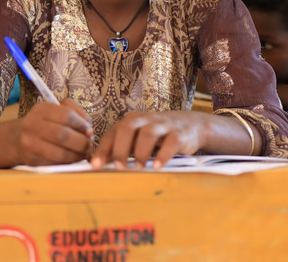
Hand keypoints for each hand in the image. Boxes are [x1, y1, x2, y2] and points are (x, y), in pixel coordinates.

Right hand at [16, 98, 92, 165]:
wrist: (18, 138)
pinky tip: (73, 158)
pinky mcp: (31, 160)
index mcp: (41, 109)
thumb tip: (88, 131)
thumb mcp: (58, 111)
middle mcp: (31, 124)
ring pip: (60, 153)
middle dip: (82, 142)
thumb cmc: (46, 123)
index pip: (67, 116)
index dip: (82, 125)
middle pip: (63, 135)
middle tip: (89, 144)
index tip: (89, 130)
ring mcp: (29, 143)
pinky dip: (68, 162)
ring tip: (84, 153)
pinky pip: (55, 164)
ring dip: (78, 155)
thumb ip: (76, 114)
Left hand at [91, 111, 205, 169]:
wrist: (192, 126)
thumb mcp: (138, 139)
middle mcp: (145, 120)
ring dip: (140, 152)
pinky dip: (163, 154)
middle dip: (120, 149)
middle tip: (118, 167)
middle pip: (127, 128)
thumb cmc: (158, 136)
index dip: (103, 148)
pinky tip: (157, 166)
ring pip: (148, 133)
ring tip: (138, 168)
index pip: (113, 132)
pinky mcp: (179, 133)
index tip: (95, 166)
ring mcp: (163, 125)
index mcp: (132, 121)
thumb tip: (96, 164)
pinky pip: (171, 142)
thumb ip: (119, 148)